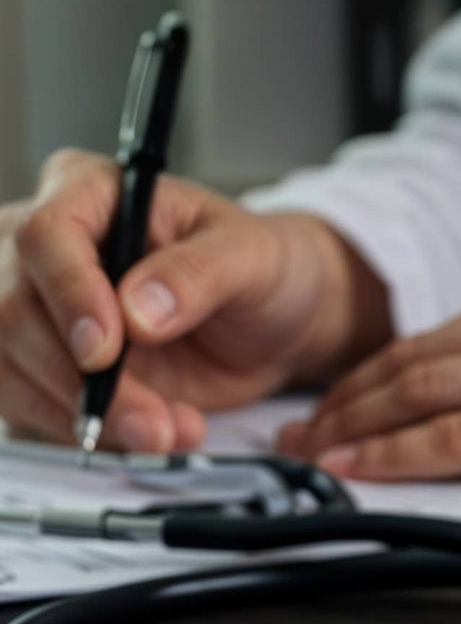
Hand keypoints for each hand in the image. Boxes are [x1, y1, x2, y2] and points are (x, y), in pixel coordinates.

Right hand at [0, 148, 389, 452]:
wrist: (271, 325)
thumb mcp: (252, 257)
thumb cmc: (261, 268)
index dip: (69, 295)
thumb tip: (137, 308)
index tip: (105, 350)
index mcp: (92, 191)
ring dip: (88, 416)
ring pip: (13, 368)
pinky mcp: (41, 364)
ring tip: (168, 429)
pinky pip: (30, 407)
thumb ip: (198, 272)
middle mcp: (49, 247)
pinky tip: (148, 432)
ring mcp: (36, 308)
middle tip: (153, 420)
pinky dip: (87, 432)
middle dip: (81, 380)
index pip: (48, 235)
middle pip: (15, 312)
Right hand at [277, 285, 460, 479]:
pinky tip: (366, 385)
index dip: (385, 456)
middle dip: (351, 422)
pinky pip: (440, 332)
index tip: (338, 469)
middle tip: (305, 447)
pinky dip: (394, 361)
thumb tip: (436, 494)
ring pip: (417, 353)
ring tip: (318, 420)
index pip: (454, 437)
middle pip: (421, 389)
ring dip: (360, 388)